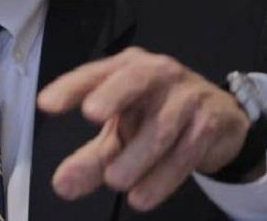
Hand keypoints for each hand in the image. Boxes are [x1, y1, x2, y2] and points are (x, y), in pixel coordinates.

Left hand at [37, 47, 252, 210]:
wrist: (220, 119)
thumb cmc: (157, 116)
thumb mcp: (121, 135)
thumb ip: (90, 160)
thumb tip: (62, 185)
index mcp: (127, 68)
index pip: (95, 74)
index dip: (71, 87)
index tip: (45, 104)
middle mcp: (158, 73)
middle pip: (135, 78)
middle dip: (112, 93)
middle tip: (91, 115)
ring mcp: (187, 95)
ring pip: (161, 126)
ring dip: (136, 156)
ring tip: (114, 182)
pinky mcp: (210, 121)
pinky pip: (186, 150)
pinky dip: (163, 177)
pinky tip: (142, 197)